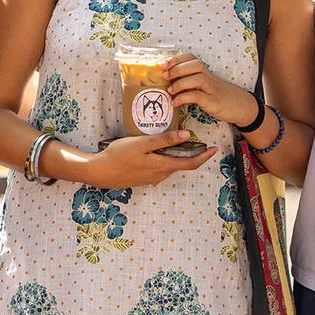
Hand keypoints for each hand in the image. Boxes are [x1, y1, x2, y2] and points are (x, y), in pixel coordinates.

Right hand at [85, 132, 216, 187]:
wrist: (100, 172)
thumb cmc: (119, 155)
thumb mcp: (142, 144)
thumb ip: (164, 140)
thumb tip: (188, 136)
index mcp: (163, 166)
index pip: (191, 163)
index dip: (205, 157)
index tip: (215, 149)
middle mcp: (160, 175)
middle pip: (182, 164)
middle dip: (193, 154)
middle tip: (200, 140)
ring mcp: (152, 178)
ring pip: (170, 165)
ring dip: (178, 155)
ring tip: (180, 140)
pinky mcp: (144, 177)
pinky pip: (160, 167)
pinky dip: (166, 158)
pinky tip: (160, 148)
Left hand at [164, 53, 257, 127]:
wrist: (240, 106)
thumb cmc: (217, 95)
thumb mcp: (204, 86)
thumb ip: (189, 82)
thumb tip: (167, 82)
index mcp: (205, 71)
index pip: (191, 58)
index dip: (176, 59)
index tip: (162, 64)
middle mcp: (209, 77)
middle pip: (195, 64)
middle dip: (177, 67)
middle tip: (164, 75)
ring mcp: (212, 89)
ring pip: (197, 78)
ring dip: (180, 83)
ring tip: (169, 91)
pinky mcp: (213, 102)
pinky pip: (198, 96)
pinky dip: (184, 98)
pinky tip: (175, 102)